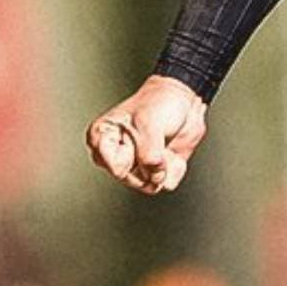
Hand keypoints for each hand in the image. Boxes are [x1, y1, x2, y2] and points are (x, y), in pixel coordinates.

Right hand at [85, 75, 207, 193]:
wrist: (185, 100)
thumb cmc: (159, 102)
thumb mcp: (148, 123)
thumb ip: (148, 154)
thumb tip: (155, 177)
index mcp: (101, 139)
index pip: (117, 168)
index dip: (135, 156)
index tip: (138, 137)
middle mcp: (114, 156)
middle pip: (132, 180)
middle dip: (151, 164)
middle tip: (155, 141)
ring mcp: (135, 165)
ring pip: (149, 185)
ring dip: (164, 167)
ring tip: (163, 144)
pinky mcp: (154, 171)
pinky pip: (167, 183)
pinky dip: (175, 169)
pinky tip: (172, 152)